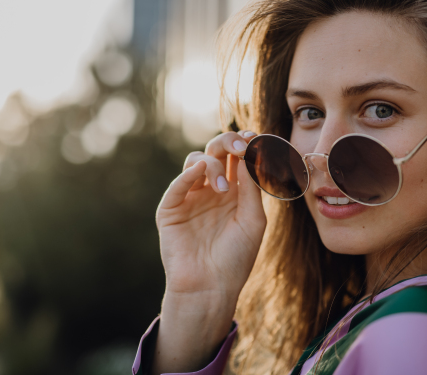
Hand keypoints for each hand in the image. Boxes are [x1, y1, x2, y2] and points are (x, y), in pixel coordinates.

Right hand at [156, 130, 266, 302]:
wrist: (210, 288)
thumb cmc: (236, 258)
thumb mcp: (253, 220)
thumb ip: (251, 187)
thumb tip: (249, 154)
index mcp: (235, 192)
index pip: (238, 158)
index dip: (245, 144)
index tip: (255, 137)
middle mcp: (212, 190)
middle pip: (216, 152)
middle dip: (228, 142)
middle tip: (240, 146)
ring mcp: (190, 197)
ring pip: (197, 161)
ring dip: (213, 164)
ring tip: (224, 189)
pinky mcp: (171, 209)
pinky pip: (178, 184)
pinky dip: (190, 174)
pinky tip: (202, 173)